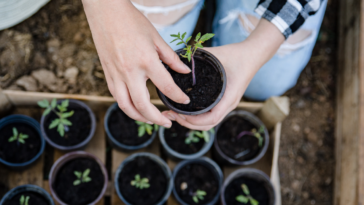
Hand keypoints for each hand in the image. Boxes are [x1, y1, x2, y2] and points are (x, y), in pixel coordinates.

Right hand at [82, 0, 190, 127]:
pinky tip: (135, 107)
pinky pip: (116, 97)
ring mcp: (116, 74)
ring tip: (151, 120)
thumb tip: (184, 71)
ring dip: (140, 118)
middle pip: (143, 105)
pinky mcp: (107, 74)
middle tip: (168, 123)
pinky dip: (127, 106)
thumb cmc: (132, 21)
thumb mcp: (156, 38)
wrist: (105, 11)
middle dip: (157, 119)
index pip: (166, 86)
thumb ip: (171, 57)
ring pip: (126, 106)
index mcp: (145, 60)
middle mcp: (129, 71)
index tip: (185, 102)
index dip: (178, 97)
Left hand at [162, 19, 284, 129]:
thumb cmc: (237, 55)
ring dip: (191, 122)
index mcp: (229, 97)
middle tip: (169, 115)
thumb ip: (198, 56)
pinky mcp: (224, 101)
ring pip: (208, 122)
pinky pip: (210, 115)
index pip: (212, 119)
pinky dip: (197, 118)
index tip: (178, 113)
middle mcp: (228, 104)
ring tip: (174, 114)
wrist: (252, 55)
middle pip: (208, 125)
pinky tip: (185, 111)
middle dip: (187, 123)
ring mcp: (227, 104)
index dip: (193, 121)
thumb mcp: (216, 55)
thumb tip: (178, 59)